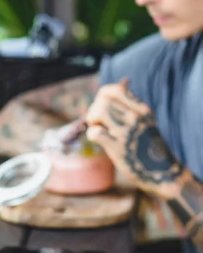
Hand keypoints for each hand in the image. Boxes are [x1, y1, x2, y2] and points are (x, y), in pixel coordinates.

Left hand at [85, 80, 185, 198]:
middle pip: (103, 101)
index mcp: (141, 109)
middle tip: (97, 124)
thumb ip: (131, 103)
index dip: (101, 98)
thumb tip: (123, 82)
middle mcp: (135, 117)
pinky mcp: (118, 148)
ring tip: (98, 130)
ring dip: (92, 121)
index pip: (114, 90)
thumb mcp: (144, 120)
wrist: (160, 171)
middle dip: (94, 111)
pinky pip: (95, 132)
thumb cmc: (147, 145)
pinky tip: (98, 140)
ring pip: (98, 112)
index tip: (102, 110)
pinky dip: (92, 135)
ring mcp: (127, 132)